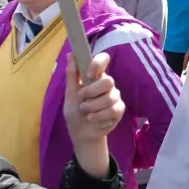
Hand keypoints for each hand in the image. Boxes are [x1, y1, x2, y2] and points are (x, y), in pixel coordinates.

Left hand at [64, 53, 120, 179]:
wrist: (81, 133)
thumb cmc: (75, 112)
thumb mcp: (70, 94)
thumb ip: (71, 75)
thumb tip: (70, 54)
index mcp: (95, 76)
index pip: (103, 59)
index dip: (98, 63)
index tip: (88, 74)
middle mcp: (107, 84)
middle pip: (108, 80)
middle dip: (92, 91)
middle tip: (82, 98)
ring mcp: (115, 97)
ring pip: (110, 97)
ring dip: (93, 106)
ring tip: (85, 112)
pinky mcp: (119, 110)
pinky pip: (113, 110)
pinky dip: (99, 115)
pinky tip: (92, 118)